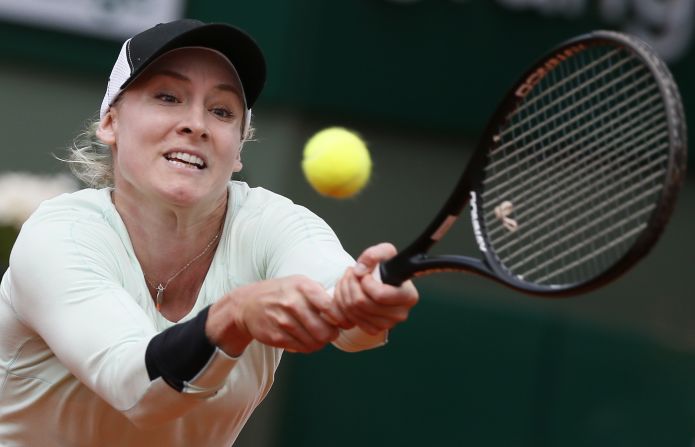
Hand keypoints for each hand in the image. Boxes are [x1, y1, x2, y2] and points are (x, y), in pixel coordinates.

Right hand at [206, 275, 348, 354]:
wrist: (248, 304)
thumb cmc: (281, 293)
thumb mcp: (299, 283)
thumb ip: (321, 293)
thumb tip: (345, 309)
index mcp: (302, 287)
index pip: (330, 307)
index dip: (342, 319)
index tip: (345, 323)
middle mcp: (292, 303)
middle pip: (324, 330)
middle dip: (332, 334)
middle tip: (331, 332)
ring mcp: (283, 320)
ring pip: (314, 342)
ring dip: (321, 342)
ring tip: (319, 336)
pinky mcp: (276, 336)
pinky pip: (302, 348)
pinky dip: (308, 347)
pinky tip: (306, 339)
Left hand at [332, 243, 418, 334]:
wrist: (380, 283)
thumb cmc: (385, 268)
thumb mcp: (384, 252)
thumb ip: (374, 254)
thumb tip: (360, 271)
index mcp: (408, 296)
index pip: (380, 295)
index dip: (366, 283)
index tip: (364, 275)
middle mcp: (400, 313)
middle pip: (363, 303)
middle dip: (351, 284)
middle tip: (351, 273)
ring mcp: (387, 324)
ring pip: (354, 310)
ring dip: (345, 292)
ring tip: (348, 280)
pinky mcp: (374, 329)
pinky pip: (351, 319)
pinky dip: (343, 304)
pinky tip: (347, 293)